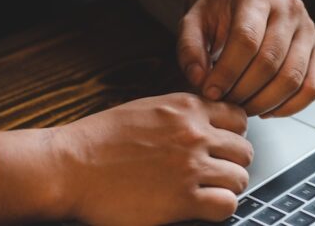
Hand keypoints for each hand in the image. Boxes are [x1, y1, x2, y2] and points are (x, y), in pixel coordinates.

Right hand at [0, 93, 252, 224]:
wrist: (71, 167)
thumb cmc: (100, 140)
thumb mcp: (147, 109)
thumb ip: (181, 114)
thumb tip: (206, 123)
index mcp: (186, 108)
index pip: (238, 117)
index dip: (232, 135)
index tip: (222, 147)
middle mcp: (194, 133)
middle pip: (244, 150)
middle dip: (232, 163)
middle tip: (215, 173)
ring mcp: (191, 166)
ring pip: (240, 178)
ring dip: (227, 187)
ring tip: (208, 192)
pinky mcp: (183, 199)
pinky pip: (226, 204)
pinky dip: (219, 207)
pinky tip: (201, 206)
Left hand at [179, 0, 314, 116]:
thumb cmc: (221, 11)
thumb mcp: (194, 21)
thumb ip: (189, 49)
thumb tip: (200, 80)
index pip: (246, 39)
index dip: (227, 72)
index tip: (210, 92)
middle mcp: (288, 7)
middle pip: (269, 61)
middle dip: (244, 91)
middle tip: (225, 103)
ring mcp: (307, 28)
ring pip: (292, 78)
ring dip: (265, 103)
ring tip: (243, 108)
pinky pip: (311, 87)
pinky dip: (290, 107)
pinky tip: (267, 110)